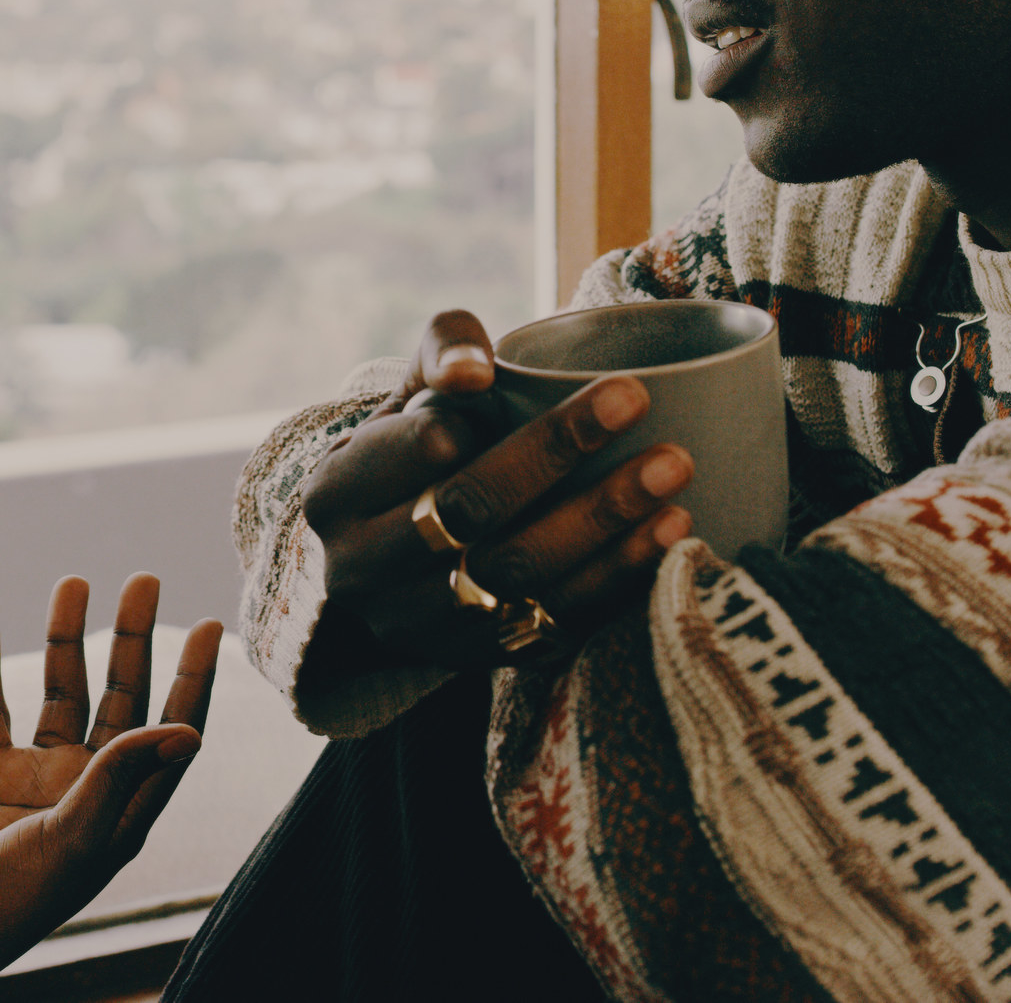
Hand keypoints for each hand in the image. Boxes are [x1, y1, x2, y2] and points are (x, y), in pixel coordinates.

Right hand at [0, 575, 220, 969]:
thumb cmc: (9, 902)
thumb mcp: (75, 840)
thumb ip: (121, 778)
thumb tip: (189, 730)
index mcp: (124, 814)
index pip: (170, 734)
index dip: (192, 681)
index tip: (207, 624)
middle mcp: (88, 791)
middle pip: (121, 699)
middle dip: (133, 640)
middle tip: (144, 580)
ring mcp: (37, 782)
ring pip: (60, 695)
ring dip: (65, 640)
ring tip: (73, 582)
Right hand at [303, 308, 690, 668]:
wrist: (397, 560)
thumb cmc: (410, 455)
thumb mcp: (407, 397)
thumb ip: (442, 350)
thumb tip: (475, 371)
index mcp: (335, 495)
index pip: (421, 450)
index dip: (483, 417)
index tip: (545, 386)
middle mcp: (363, 571)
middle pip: (470, 510)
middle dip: (557, 453)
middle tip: (633, 400)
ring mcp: (419, 627)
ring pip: (517, 575)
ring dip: (604, 521)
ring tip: (674, 467)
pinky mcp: (477, 661)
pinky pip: (556, 624)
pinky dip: (618, 578)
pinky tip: (669, 531)